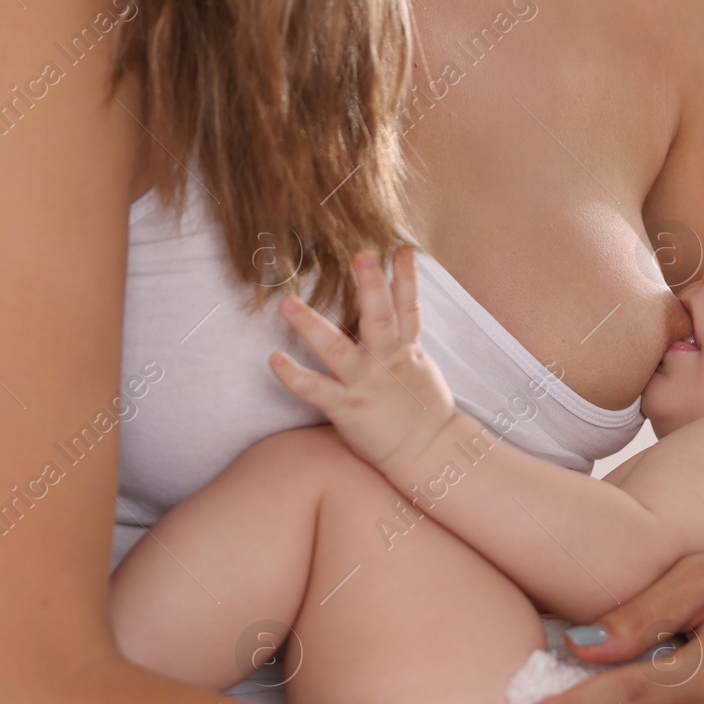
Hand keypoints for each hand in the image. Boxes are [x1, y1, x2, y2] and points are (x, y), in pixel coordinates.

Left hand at [269, 249, 456, 472]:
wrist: (430, 453)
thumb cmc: (420, 411)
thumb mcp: (419, 367)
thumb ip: (405, 338)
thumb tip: (399, 312)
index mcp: (406, 349)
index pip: (409, 307)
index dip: (407, 278)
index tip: (401, 249)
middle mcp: (385, 361)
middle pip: (380, 317)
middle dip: (372, 286)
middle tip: (362, 254)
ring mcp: (366, 384)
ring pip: (338, 349)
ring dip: (312, 326)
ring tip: (288, 304)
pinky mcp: (349, 409)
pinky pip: (317, 391)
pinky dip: (295, 377)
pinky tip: (274, 360)